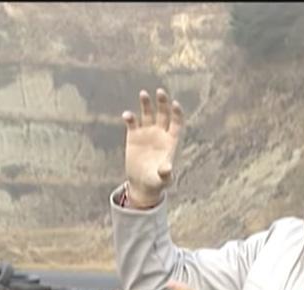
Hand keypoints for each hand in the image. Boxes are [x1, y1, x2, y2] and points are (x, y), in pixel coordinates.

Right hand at [122, 88, 184, 204]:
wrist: (142, 184)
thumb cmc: (157, 182)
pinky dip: (130, 118)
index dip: (177, 113)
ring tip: (143, 94)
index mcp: (171, 141)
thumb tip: (167, 169)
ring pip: (148, 114)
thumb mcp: (163, 179)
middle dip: (163, 102)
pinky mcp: (133, 136)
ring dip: (146, 103)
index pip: (176, 123)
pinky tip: (127, 115)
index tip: (175, 104)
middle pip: (163, 113)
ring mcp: (147, 133)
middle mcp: (160, 133)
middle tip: (160, 91)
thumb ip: (166, 173)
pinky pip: (132, 123)